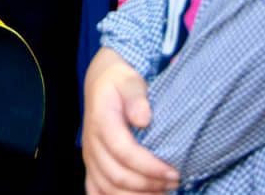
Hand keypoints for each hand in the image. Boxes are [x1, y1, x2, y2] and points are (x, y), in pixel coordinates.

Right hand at [83, 49, 179, 193]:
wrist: (101, 82)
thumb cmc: (119, 82)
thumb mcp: (130, 80)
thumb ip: (136, 96)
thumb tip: (143, 119)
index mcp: (101, 121)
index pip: (124, 152)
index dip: (149, 167)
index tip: (174, 171)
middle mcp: (91, 143)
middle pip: (117, 175)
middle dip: (149, 184)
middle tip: (175, 182)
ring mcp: (89, 157)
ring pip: (107, 188)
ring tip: (162, 192)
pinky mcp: (91, 165)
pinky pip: (96, 191)